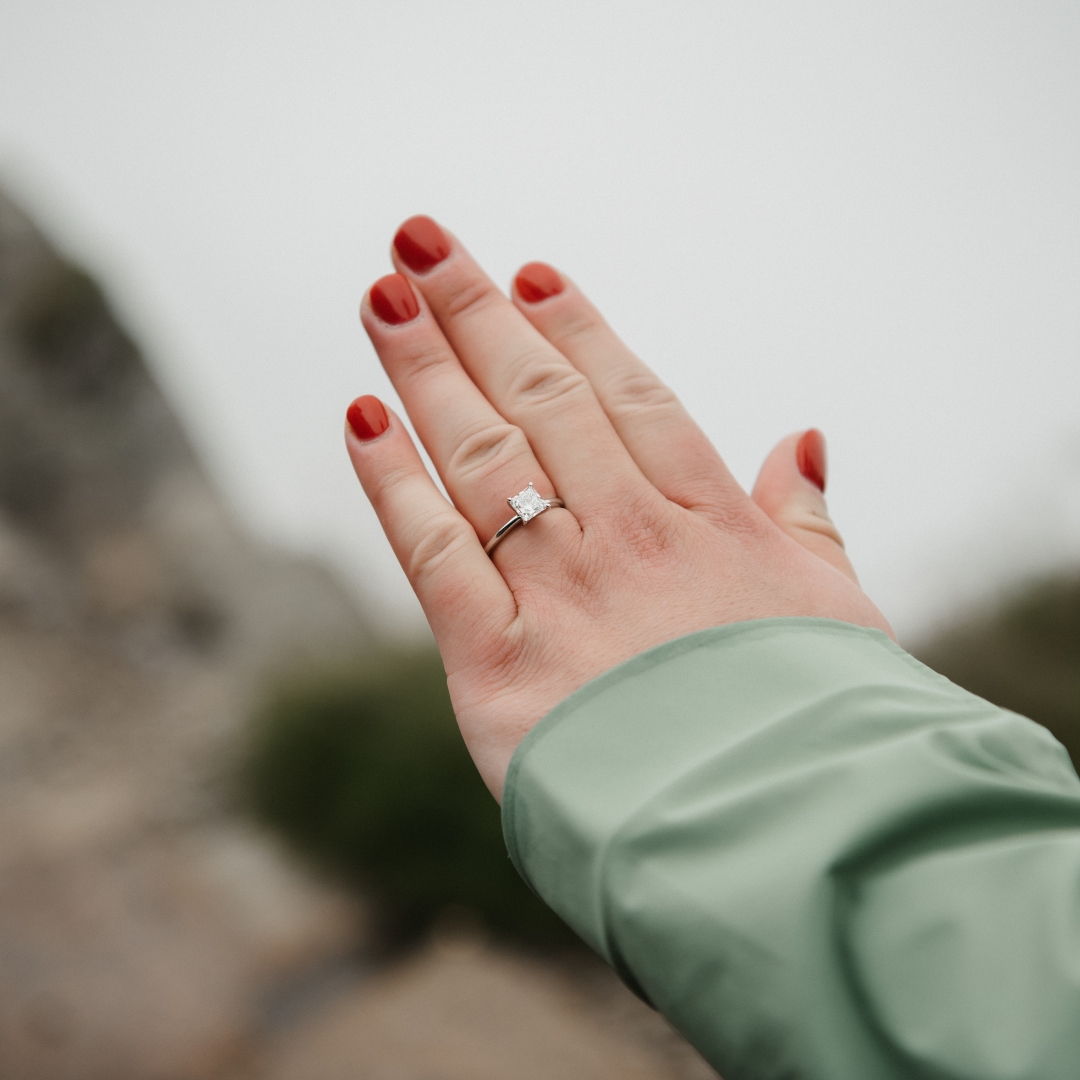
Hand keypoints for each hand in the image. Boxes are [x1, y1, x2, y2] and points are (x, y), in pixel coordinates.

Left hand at [346, 217, 892, 799]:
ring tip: (382, 295)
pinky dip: (393, 484)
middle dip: (475, 315)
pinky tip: (363, 418)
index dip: (574, 329)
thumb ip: (809, 519)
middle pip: (539, 402)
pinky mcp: (497, 663)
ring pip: (481, 455)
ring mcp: (560, 592)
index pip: (628, 398)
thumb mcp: (836, 612)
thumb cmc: (813, 727)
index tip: (530, 276)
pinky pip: (435, 553)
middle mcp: (628, 536)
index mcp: (709, 522)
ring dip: (426, 369)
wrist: (772, 834)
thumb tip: (801, 437)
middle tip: (421, 240)